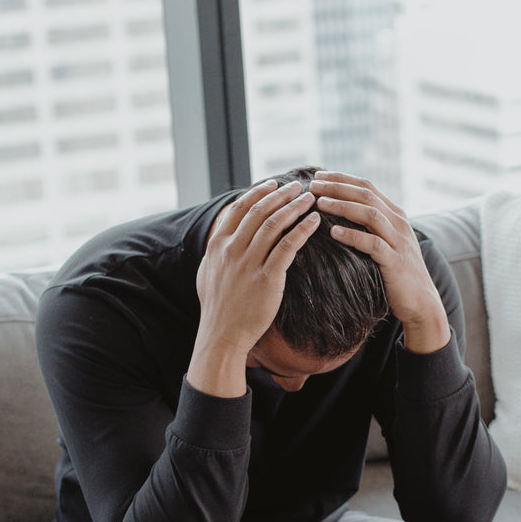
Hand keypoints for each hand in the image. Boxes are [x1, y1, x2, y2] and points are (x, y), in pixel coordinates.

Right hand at [189, 179, 318, 396]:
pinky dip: (303, 229)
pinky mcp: (267, 279)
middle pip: (260, 210)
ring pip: (275, 224)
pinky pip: (288, 246)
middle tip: (298, 186)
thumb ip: (214, 252)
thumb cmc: (216, 308)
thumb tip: (218, 236)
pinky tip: (314, 221)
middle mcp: (231, 249)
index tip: (275, 185)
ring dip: (295, 207)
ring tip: (310, 199)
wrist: (221, 336)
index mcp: (217, 245)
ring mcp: (249, 264)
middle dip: (281, 194)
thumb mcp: (206, 273)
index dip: (259, 192)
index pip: (240, 207)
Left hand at [309, 171, 450, 353]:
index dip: (342, 179)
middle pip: (366, 195)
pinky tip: (333, 232)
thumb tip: (341, 216)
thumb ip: (371, 229)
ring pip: (370, 214)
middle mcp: (399, 223)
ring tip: (320, 204)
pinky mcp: (396, 262)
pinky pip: (373, 244)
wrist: (421, 304)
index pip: (367, 187)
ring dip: (343, 207)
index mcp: (395, 215)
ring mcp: (399, 241)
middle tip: (313, 186)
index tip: (318, 177)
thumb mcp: (386, 245)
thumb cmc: (397, 275)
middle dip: (338, 188)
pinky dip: (352, 236)